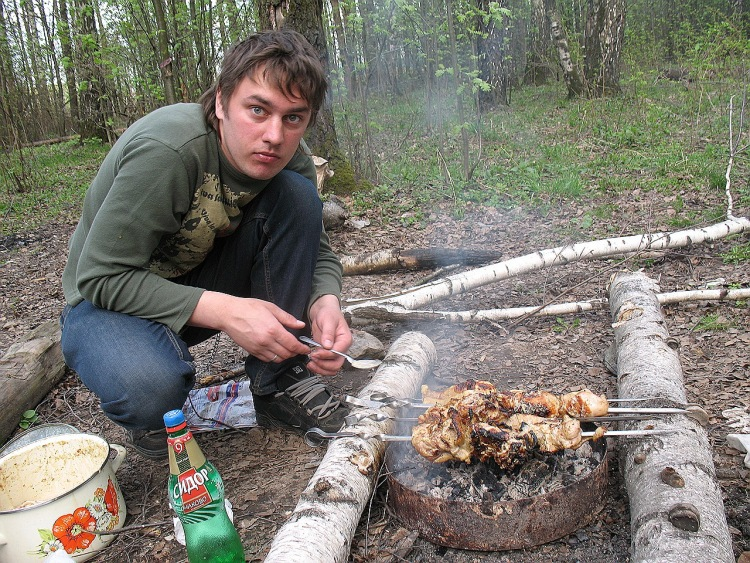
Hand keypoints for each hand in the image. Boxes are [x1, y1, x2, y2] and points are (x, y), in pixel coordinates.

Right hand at [188, 291, 308, 361]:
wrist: (229, 314)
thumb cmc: (249, 308)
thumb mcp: (271, 308)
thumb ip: (287, 318)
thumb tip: (300, 324)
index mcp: (273, 329)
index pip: (292, 345)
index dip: (302, 349)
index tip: (306, 349)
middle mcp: (266, 341)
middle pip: (287, 354)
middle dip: (295, 353)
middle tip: (298, 349)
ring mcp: (259, 348)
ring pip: (277, 359)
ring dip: (285, 356)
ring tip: (288, 350)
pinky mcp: (252, 351)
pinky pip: (267, 360)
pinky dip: (274, 358)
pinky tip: (276, 351)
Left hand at [305, 294, 351, 375]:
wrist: (323, 312)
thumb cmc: (328, 313)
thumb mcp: (328, 320)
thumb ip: (328, 333)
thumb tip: (328, 345)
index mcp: (345, 340)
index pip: (338, 353)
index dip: (326, 355)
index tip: (316, 352)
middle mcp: (342, 348)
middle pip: (336, 364)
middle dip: (323, 364)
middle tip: (312, 358)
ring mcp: (335, 352)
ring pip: (331, 368)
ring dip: (321, 369)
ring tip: (310, 363)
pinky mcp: (327, 354)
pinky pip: (325, 366)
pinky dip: (318, 367)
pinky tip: (311, 363)